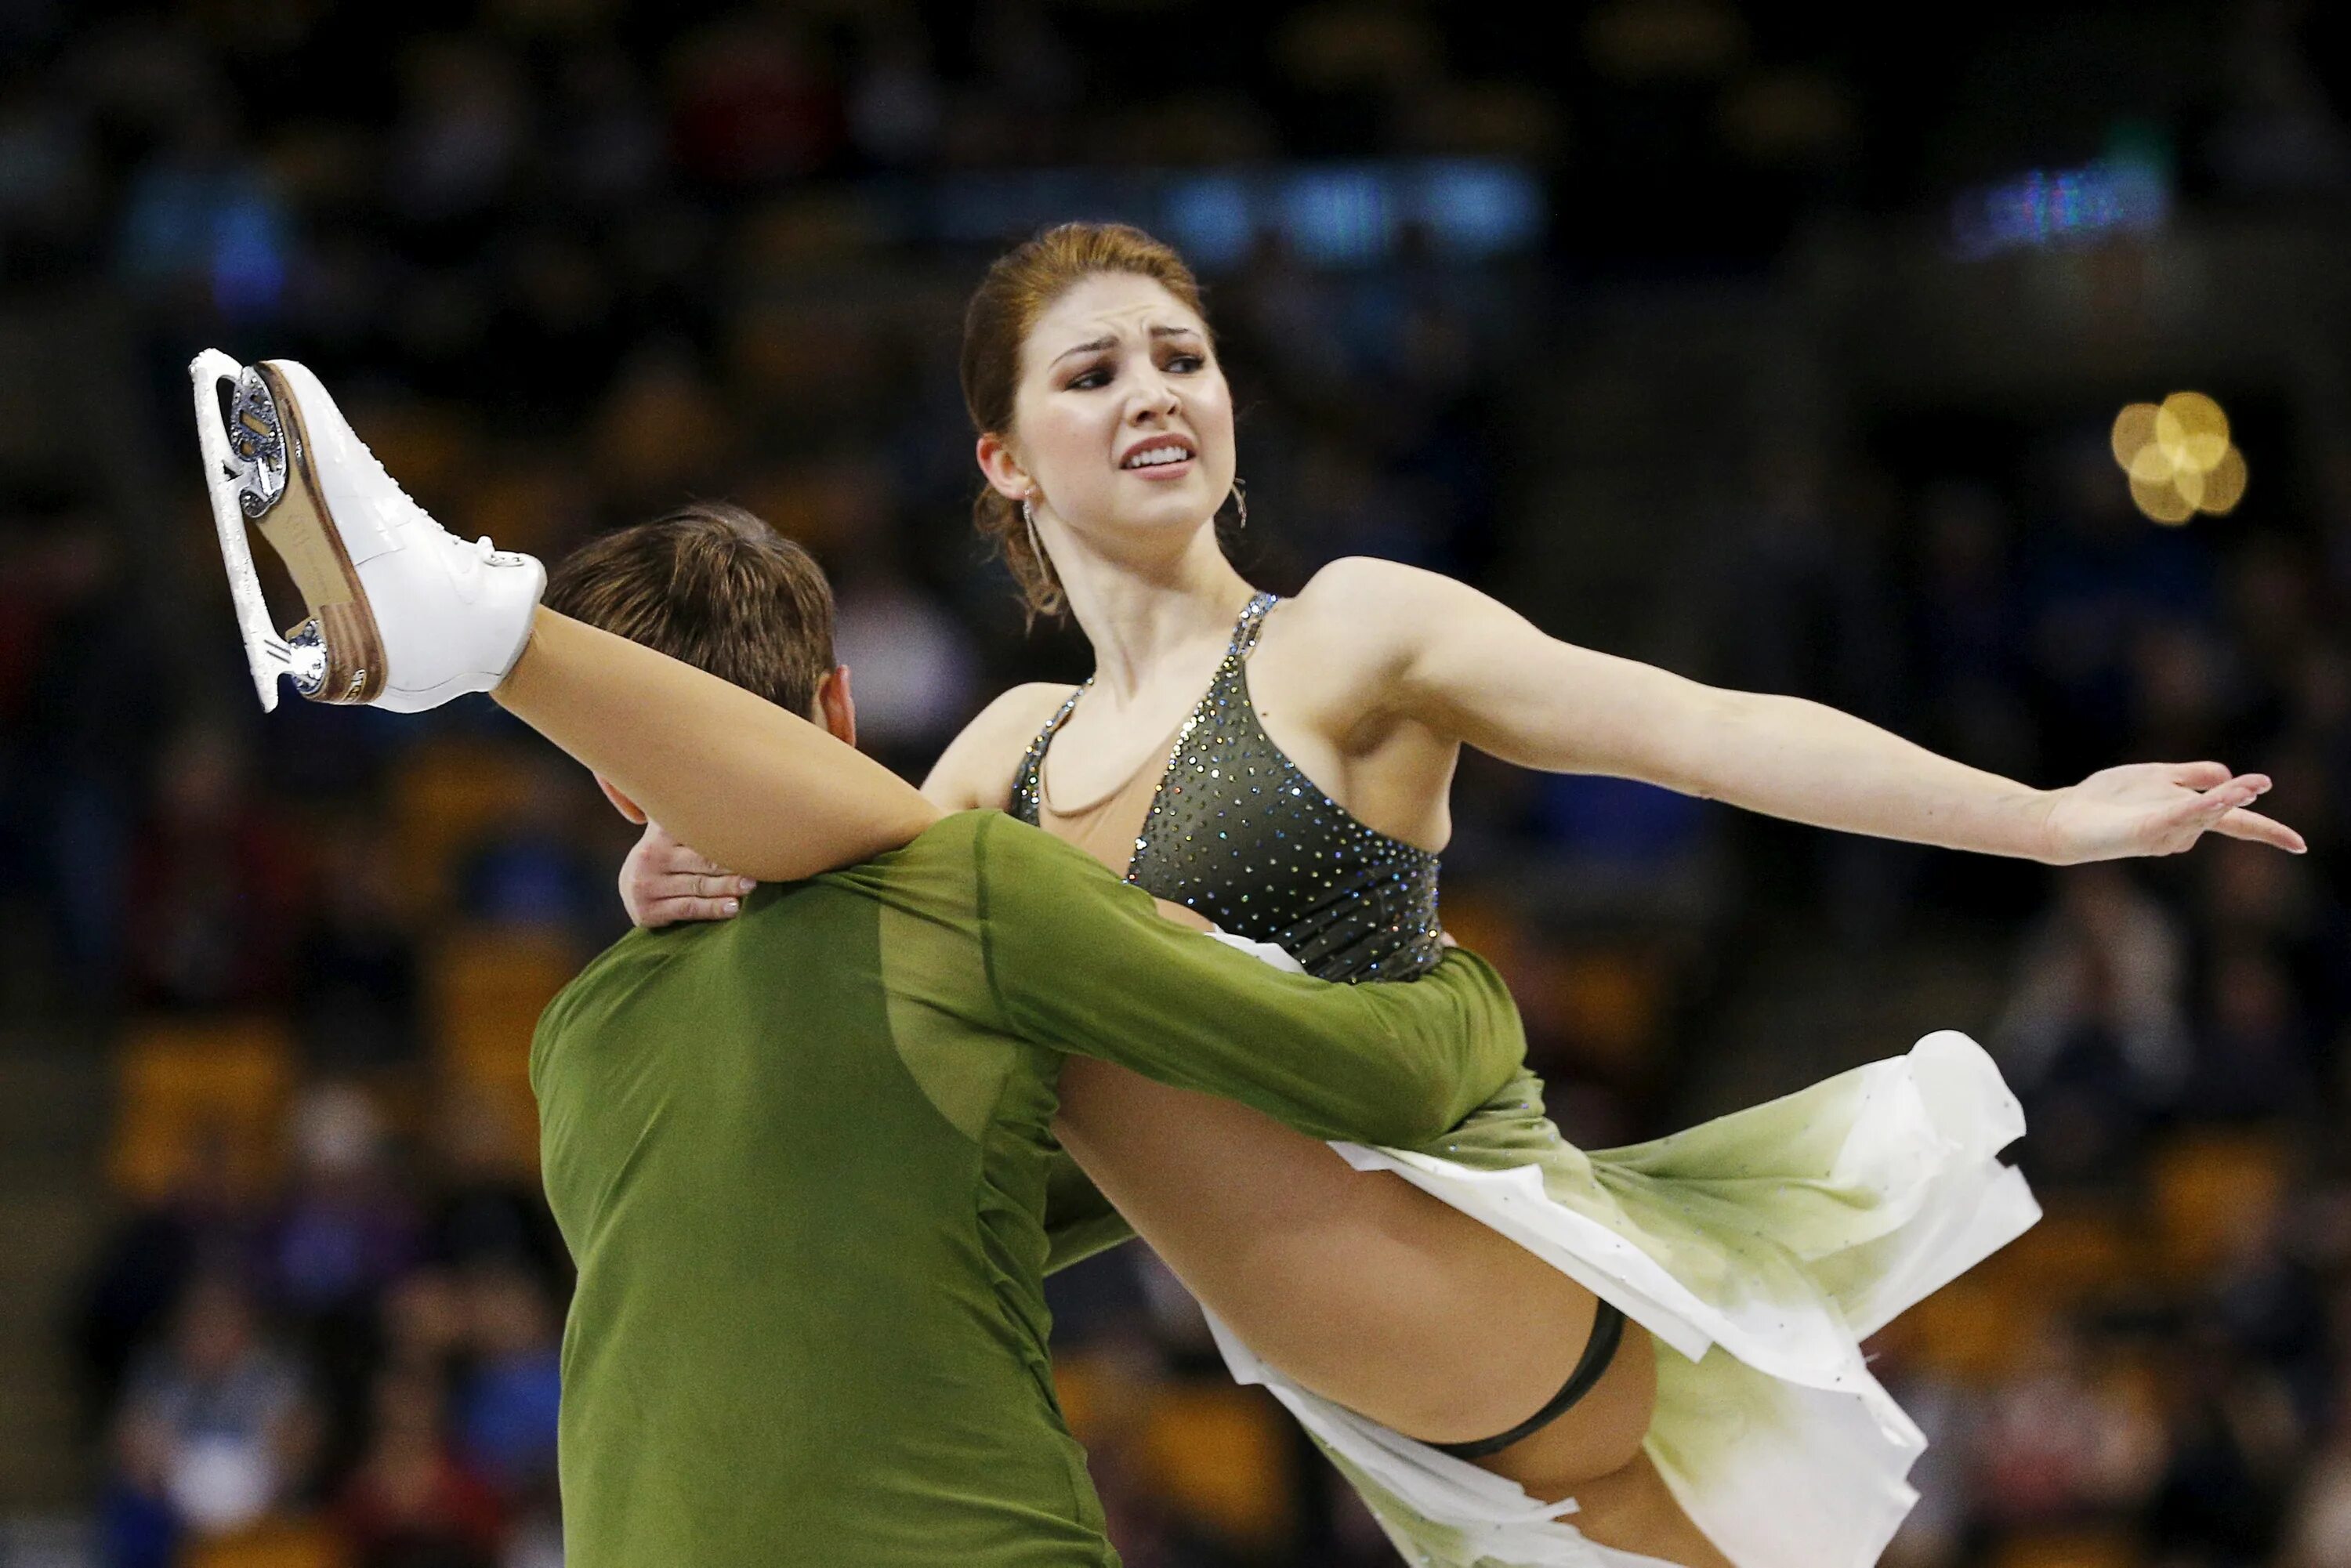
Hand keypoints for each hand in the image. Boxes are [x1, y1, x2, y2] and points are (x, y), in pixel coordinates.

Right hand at [620, 820, 753, 927]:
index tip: (750, 836)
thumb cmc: (664, 856)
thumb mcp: (668, 832)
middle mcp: (651, 856)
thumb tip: (727, 785)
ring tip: (750, 886)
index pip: (696, 833)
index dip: (724, 835)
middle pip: (701, 860)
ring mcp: (648, 884)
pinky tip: (733, 908)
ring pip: (697, 885)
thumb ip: (687, 812)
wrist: (631, 889)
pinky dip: (712, 909)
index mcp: (660, 833)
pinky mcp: (648, 910)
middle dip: (731, 864)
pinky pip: (688, 908)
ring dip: (727, 886)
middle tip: (758, 866)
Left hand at [2036, 762, 2305, 864]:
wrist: (2062, 818)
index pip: (2236, 822)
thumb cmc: (2105, 800)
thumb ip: (2191, 775)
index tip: (2300, 846)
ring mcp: (2163, 833)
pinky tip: (2214, 799)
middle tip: (2263, 785)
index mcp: (2187, 814)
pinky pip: (2176, 818)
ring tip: (2249, 787)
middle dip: (2245, 806)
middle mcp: (2181, 829)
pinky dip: (2197, 809)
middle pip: (2223, 815)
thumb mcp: (2155, 777)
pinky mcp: (2143, 831)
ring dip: (2225, 800)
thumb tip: (2227, 775)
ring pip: (2203, 815)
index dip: (2268, 831)